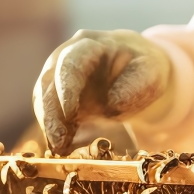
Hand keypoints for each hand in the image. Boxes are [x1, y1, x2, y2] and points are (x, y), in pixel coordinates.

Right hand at [32, 30, 174, 154]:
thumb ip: (135, 84)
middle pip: (48, 82)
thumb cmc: (143, 68)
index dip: (67, 87)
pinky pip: (48, 113)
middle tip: (58, 141)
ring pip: (43, 99)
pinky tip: (61, 147)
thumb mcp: (151, 72)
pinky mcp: (57, 96)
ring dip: (49, 125)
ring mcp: (57, 75)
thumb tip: (111, 103)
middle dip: (51, 113)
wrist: (135, 70)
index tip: (69, 113)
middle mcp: (66, 56)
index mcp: (90, 44)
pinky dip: (52, 130)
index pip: (70, 62)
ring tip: (60, 149)